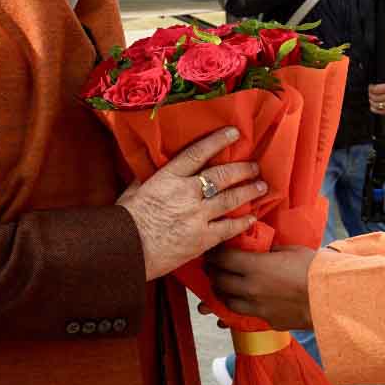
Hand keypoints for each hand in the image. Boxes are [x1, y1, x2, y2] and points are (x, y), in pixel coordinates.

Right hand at [118, 127, 268, 280]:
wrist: (124, 252)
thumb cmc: (123, 222)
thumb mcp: (132, 192)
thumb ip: (146, 179)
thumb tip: (153, 168)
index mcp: (167, 178)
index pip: (197, 153)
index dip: (218, 140)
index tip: (234, 133)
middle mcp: (185, 193)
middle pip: (221, 175)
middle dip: (241, 169)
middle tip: (254, 166)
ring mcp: (196, 216)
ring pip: (230, 199)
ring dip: (248, 191)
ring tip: (261, 187)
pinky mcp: (202, 239)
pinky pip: (228, 228)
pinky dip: (242, 222)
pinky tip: (252, 217)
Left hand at [206, 246, 316, 330]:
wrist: (332, 298)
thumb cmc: (314, 269)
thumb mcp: (290, 250)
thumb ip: (269, 251)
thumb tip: (259, 250)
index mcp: (255, 267)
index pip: (222, 259)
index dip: (213, 254)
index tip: (211, 251)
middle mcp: (250, 289)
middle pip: (219, 281)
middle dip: (213, 273)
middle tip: (213, 267)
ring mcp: (257, 308)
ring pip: (226, 302)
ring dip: (222, 293)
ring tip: (223, 286)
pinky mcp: (267, 321)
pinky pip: (243, 316)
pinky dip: (236, 310)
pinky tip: (234, 309)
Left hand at [368, 71, 384, 114]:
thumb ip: (382, 81)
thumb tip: (371, 86)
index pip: (381, 89)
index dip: (373, 89)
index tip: (370, 87)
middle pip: (380, 98)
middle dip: (372, 96)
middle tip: (369, 94)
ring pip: (381, 105)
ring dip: (373, 103)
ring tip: (370, 100)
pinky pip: (384, 111)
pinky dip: (376, 110)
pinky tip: (372, 106)